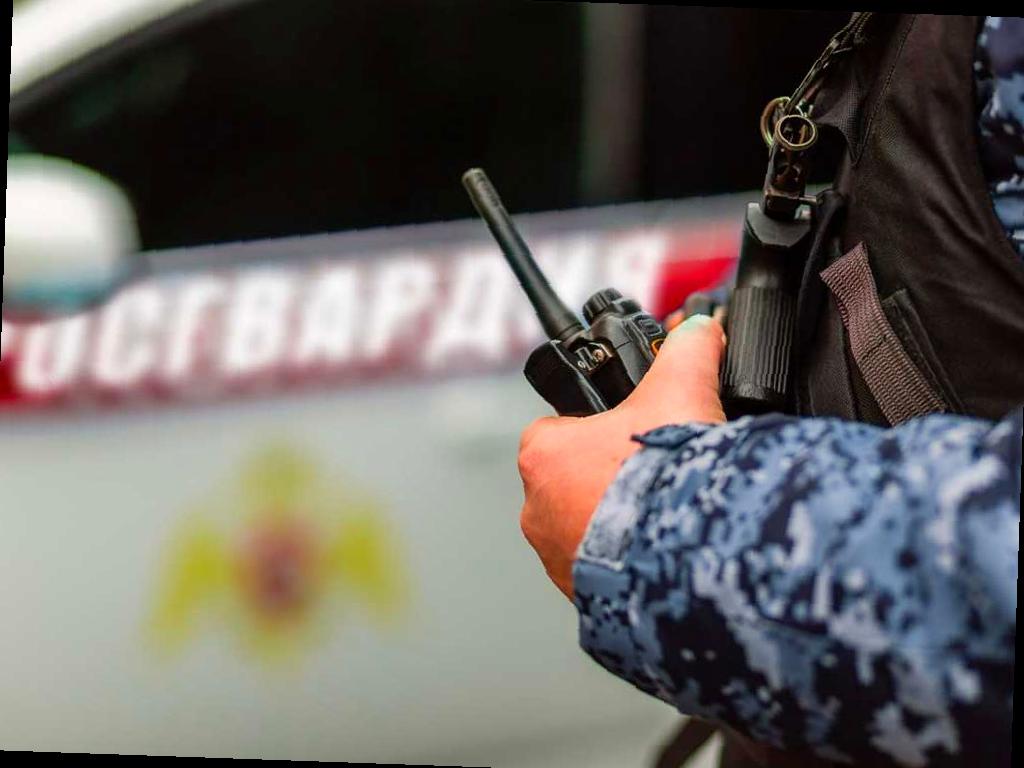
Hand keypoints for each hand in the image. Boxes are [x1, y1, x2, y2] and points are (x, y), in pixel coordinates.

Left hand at [517, 314, 726, 598]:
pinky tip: (664, 549)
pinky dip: (629, 562)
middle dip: (610, 477)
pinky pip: (603, 573)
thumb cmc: (667, 475)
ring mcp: (557, 558)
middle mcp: (537, 510)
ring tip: (663, 511)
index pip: (556, 430)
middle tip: (653, 472)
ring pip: (586, 530)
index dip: (595, 427)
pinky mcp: (583, 597)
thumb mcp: (682, 389)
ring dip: (619, 523)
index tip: (627, 431)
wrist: (688, 558)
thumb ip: (688, 349)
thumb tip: (702, 327)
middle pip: (572, 481)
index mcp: (544, 455)